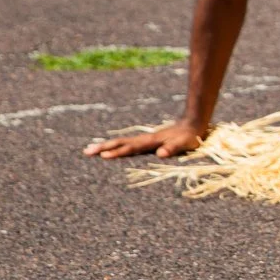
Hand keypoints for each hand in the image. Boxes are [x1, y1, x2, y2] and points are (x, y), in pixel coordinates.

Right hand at [84, 120, 207, 159]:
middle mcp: (144, 140)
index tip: (102, 156)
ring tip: (91, 149)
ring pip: (122, 142)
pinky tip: (111, 149)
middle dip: (103, 147)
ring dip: (106, 146)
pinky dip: (116, 146)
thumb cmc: (189, 137)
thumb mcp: (183, 144)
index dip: (117, 152)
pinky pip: (127, 144)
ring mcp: (145, 139)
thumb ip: (172, 148)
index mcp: (150, 142)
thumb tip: (160, 154)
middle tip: (86, 151)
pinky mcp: (147, 141)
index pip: (130, 147)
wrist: (193, 123)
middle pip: (120, 143)